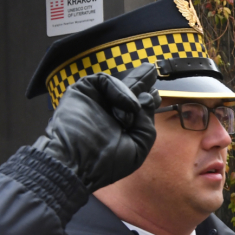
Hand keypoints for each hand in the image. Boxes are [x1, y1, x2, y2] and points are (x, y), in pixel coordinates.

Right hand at [33, 63, 159, 191]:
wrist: (78, 163)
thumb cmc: (106, 163)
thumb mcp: (138, 147)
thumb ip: (147, 125)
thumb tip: (148, 99)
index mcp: (120, 127)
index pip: (136, 107)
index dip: (147, 100)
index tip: (156, 95)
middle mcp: (107, 112)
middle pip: (127, 90)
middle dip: (141, 81)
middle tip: (152, 70)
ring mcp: (95, 101)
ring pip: (118, 84)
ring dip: (130, 94)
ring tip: (134, 110)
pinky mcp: (82, 91)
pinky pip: (103, 80)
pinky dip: (118, 89)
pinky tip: (127, 105)